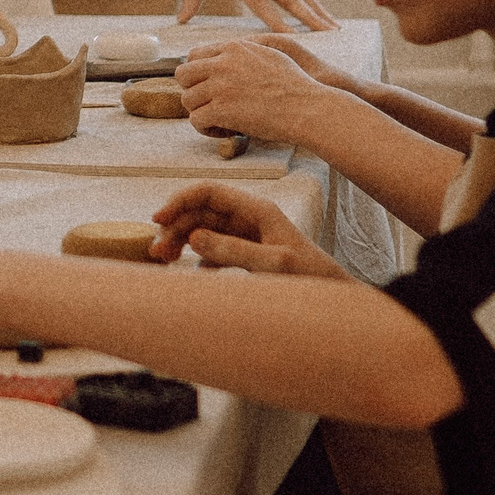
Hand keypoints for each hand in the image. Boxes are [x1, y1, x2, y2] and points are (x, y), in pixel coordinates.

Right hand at [151, 182, 348, 279]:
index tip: (157, 219)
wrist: (337, 301)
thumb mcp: (274, 266)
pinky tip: (193, 274)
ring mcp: (249, 237)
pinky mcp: (249, 256)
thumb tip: (194, 238)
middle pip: (201, 211)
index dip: (180, 201)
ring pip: (204, 230)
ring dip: (182, 242)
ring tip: (164, 260)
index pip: (209, 192)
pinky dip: (199, 259)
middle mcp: (250, 219)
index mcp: (257, 210)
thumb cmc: (313, 280)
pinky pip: (215, 251)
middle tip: (156, 251)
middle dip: (175, 226)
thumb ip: (234, 251)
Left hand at [176, 39, 346, 146]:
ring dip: (201, 112)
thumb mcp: (269, 54)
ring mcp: (220, 87)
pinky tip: (222, 131)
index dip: (197, 74)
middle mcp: (222, 64)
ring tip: (219, 120)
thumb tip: (227, 55)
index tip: (207, 87)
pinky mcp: (221, 110)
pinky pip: (196, 120)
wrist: (307, 108)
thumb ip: (243, 52)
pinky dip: (206, 129)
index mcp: (233, 48)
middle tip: (208, 104)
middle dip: (192, 91)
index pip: (194, 56)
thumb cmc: (295, 85)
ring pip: (187, 100)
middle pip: (182, 75)